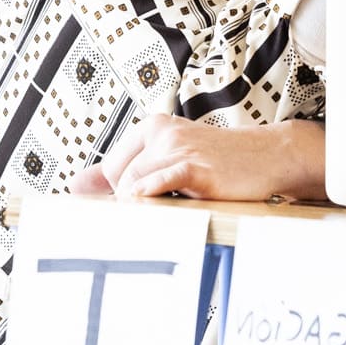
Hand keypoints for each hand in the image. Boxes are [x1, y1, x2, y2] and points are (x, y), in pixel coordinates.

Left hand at [68, 117, 326, 204]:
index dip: (118, 193)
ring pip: (135, 181)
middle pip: (120, 176)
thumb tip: (76, 185)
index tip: (132, 209)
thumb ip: (124, 169)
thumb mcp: (171, 157)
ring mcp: (179, 148)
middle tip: (151, 216)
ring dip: (138, 206)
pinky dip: (148, 192)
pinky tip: (142, 201)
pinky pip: (162, 179)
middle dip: (126, 202)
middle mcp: (162, 133)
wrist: (270, 156)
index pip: (112, 167)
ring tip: (158, 217)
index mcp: (153, 127)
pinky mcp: (196, 167)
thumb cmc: (222, 162)